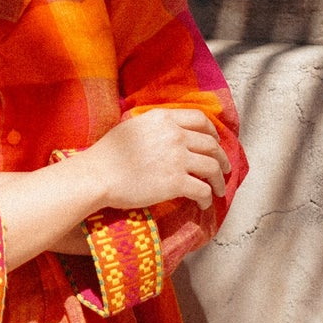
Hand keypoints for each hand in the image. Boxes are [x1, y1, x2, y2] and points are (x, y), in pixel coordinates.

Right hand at [86, 108, 229, 212]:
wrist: (98, 175)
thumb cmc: (109, 153)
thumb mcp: (134, 126)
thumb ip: (156, 125)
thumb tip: (171, 132)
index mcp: (164, 118)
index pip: (200, 120)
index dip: (213, 132)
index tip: (216, 142)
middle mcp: (175, 135)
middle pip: (211, 145)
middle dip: (222, 158)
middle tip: (225, 169)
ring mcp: (177, 158)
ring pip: (212, 167)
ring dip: (219, 180)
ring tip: (218, 189)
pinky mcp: (176, 182)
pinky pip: (202, 190)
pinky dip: (207, 198)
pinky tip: (204, 203)